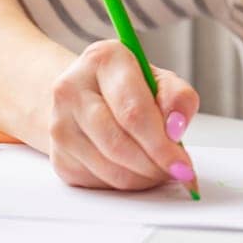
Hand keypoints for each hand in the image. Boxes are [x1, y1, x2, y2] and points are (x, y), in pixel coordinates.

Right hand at [46, 39, 199, 190]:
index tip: (183, 164)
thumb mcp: (159, 80)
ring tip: (160, 168)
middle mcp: (72, 89)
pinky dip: (126, 182)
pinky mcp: (59, 156)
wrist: (83, 94)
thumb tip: (176, 128)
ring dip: (144, 177)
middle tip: (178, 172)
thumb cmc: (127, 87)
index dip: (162, 145)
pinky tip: (136, 169)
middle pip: (119, 144)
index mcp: (102, 59)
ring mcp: (59, 124)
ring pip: (110, 168)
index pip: (133, 112)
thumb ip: (178, 98)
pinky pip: (100, 182)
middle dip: (155, 165)